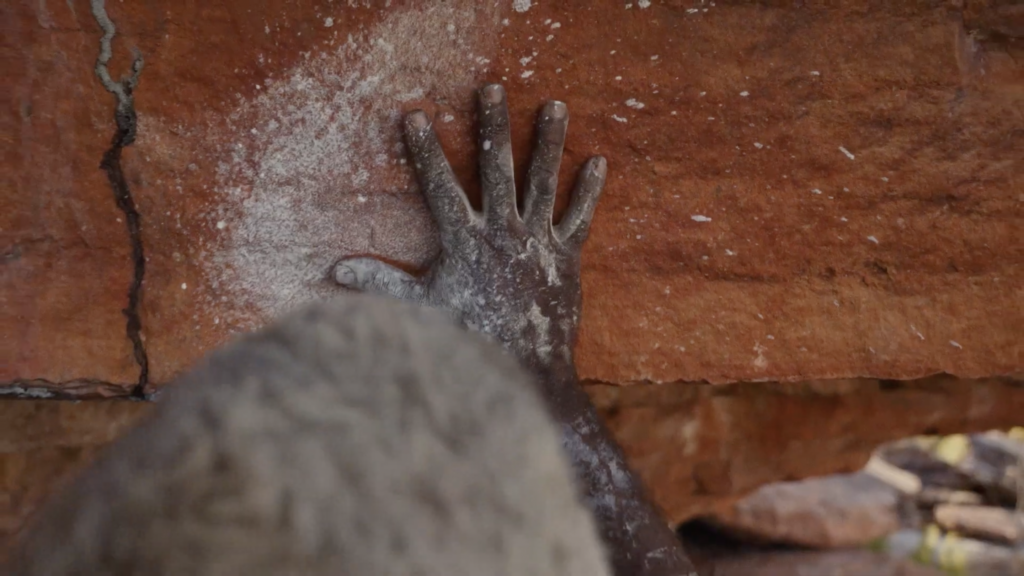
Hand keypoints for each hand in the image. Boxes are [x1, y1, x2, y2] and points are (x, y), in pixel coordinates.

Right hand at [334, 84, 605, 377]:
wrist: (524, 369)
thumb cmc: (468, 340)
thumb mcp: (420, 308)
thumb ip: (381, 282)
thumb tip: (334, 270)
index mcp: (465, 241)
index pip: (439, 186)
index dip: (425, 151)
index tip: (415, 115)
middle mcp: (503, 232)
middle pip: (496, 168)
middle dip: (492, 125)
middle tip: (493, 88)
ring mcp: (537, 241)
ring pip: (543, 182)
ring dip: (549, 142)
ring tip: (556, 105)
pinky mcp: (566, 257)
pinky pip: (580, 217)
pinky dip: (589, 191)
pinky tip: (598, 161)